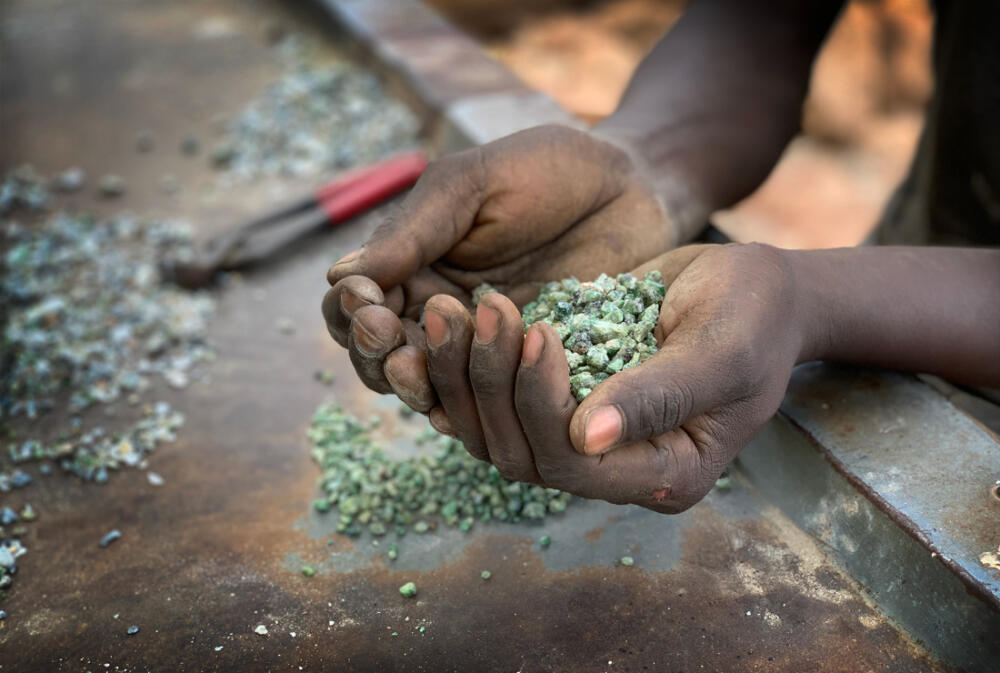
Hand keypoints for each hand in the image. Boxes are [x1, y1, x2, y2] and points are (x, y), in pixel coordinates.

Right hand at [321, 124, 677, 415]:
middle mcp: (437, 311)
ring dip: (412, 383)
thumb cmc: (549, 171)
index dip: (350, 311)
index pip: (353, 304)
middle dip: (374, 352)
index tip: (369, 303)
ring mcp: (481, 346)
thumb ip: (412, 231)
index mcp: (412, 263)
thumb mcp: (472, 185)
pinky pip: (485, 403)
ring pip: (425, 386)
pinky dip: (465, 407)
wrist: (631, 188)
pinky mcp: (525, 371)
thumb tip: (338, 276)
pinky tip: (462, 404)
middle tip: (392, 336)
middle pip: (378, 355)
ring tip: (420, 368)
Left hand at [409, 243, 809, 512]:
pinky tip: (444, 323)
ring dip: (463, 373)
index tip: (539, 331)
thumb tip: (587, 437)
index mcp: (664, 473)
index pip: (576, 464)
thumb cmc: (755, 317)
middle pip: (522, 453)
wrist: (753, 291)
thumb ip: (660, 395)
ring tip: (451, 307)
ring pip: (493, 431)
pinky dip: (462, 367)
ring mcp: (580, 435)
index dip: (541, 403)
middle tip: (478, 309)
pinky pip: (491, 402)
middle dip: (490, 383)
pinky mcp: (555, 399)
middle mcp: (614, 467)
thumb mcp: (722, 352)